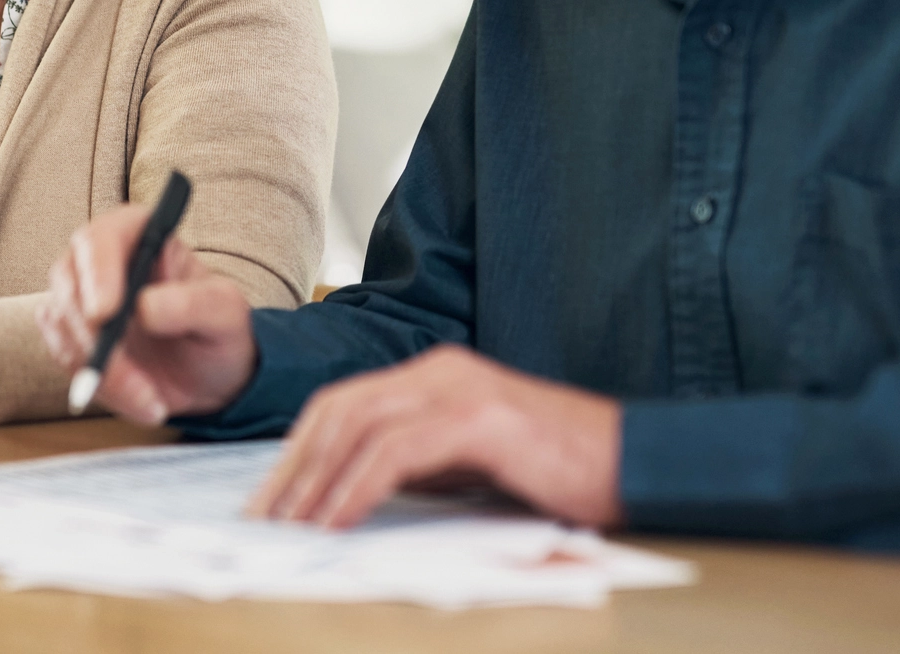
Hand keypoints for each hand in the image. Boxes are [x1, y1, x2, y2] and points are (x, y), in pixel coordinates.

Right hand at [37, 202, 257, 423]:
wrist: (209, 375)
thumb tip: (147, 307)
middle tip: (126, 375)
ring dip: (102, 372)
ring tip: (152, 401)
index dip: (97, 272)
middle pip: (68, 281)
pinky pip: (64, 359)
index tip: (106, 314)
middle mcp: (101, 260)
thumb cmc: (219, 330)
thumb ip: (194, 304)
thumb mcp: (225, 314)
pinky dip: (98, 388)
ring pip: (62, 327)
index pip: (102, 239)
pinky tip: (139, 402)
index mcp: (140, 235)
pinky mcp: (71, 337)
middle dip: (92, 335)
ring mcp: (80, 299)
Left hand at [246, 344, 623, 530]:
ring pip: (359, 425)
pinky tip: (339, 520)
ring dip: (316, 482)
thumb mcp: (472, 466)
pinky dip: (359, 487)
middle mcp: (439, 370)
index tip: (271, 499)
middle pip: (338, 409)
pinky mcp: (480, 417)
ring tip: (291, 527)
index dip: (300, 451)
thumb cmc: (561, 474)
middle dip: (293, 467)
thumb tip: (352, 497)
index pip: (344, 404)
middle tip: (263, 518)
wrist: (635, 464)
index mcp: (435, 375)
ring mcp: (459, 388)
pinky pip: (398, 450)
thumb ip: (420, 467)